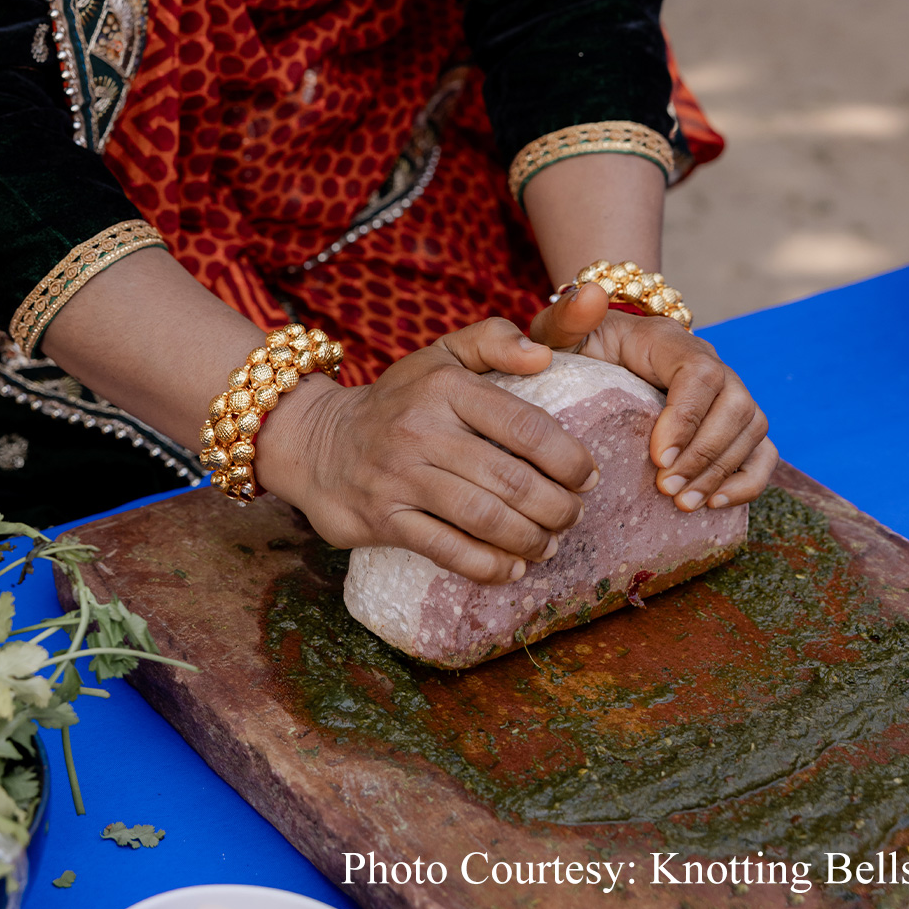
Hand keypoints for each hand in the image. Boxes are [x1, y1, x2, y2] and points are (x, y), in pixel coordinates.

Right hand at [254, 317, 598, 585]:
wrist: (320, 441)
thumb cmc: (399, 399)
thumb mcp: (440, 355)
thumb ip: (493, 340)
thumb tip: (543, 354)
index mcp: (446, 387)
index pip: (525, 426)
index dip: (568, 458)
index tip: (588, 476)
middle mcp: (423, 429)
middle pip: (511, 480)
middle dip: (557, 507)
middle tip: (573, 515)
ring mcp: (400, 476)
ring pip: (485, 519)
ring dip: (530, 539)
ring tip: (549, 542)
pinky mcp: (383, 519)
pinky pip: (448, 551)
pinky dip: (489, 566)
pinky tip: (512, 569)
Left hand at [530, 283, 777, 512]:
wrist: (595, 360)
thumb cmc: (577, 348)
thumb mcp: (562, 331)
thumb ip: (569, 315)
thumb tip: (592, 293)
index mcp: (668, 341)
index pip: (700, 372)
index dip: (687, 416)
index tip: (657, 455)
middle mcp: (708, 363)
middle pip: (736, 404)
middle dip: (705, 453)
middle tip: (666, 488)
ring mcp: (726, 394)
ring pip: (753, 428)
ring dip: (722, 471)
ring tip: (682, 502)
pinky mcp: (732, 425)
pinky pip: (762, 450)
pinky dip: (748, 480)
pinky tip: (715, 503)